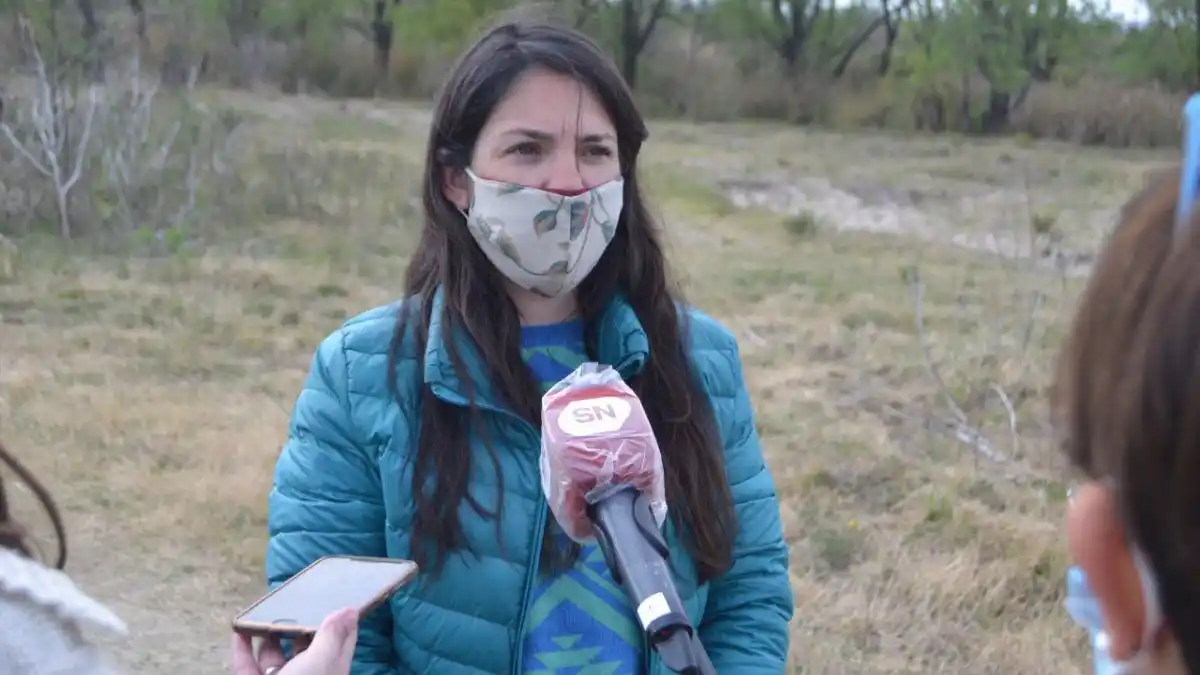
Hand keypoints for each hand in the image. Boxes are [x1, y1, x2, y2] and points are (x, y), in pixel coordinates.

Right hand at [231, 608, 358, 674]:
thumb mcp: (320, 662)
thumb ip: (331, 636)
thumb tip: (350, 610)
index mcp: (331, 669)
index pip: (341, 640)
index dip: (339, 619)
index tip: (334, 594)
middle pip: (305, 646)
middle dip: (296, 624)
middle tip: (290, 599)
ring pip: (274, 656)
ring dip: (267, 635)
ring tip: (261, 613)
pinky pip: (248, 667)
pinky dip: (242, 651)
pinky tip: (238, 632)